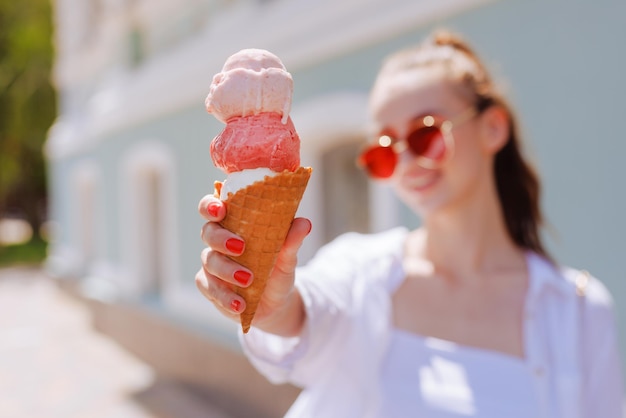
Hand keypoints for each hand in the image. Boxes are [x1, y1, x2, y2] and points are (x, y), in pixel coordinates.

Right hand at [196, 194, 310, 335]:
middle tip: (241, 247)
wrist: (277, 301)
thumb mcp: (287, 256)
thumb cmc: (277, 268)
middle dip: (221, 239)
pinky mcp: (210, 287)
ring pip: (209, 261)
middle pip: (208, 232)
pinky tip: (240, 304)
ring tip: (249, 280)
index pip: (213, 207)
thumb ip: (291, 240)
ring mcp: (212, 264)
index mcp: (234, 224)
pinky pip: (209, 288)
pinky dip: (225, 297)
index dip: (211, 206)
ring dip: (227, 270)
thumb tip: (304, 223)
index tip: (221, 210)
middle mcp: (218, 241)